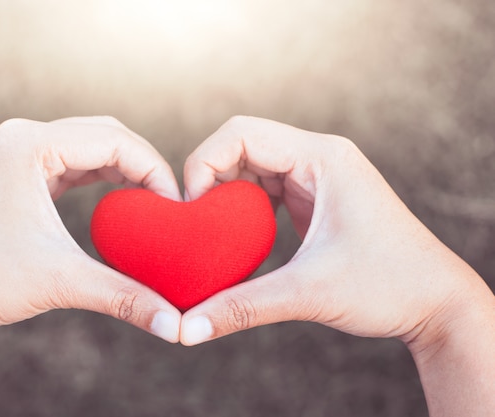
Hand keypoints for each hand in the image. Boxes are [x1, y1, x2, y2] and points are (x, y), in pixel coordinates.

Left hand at [0, 116, 181, 341]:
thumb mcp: (60, 282)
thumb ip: (124, 297)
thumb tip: (174, 326)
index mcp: (27, 145)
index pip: (113, 139)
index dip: (154, 168)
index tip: (176, 205)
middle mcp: (20, 136)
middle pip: (104, 133)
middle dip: (143, 164)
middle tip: (169, 202)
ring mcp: (15, 150)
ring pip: (88, 143)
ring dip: (123, 167)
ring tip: (151, 200)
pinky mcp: (15, 168)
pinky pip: (70, 159)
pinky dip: (100, 174)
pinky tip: (120, 195)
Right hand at [179, 116, 494, 415]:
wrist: (435, 302)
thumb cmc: (389, 286)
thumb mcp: (310, 293)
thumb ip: (244, 307)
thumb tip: (189, 329)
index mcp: (323, 157)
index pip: (242, 133)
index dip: (204, 163)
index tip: (193, 209)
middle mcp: (319, 157)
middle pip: (241, 144)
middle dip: (209, 179)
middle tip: (196, 223)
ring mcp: (317, 176)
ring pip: (250, 165)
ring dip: (224, 193)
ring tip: (212, 231)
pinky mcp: (314, 197)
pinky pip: (264, 188)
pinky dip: (241, 207)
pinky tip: (236, 235)